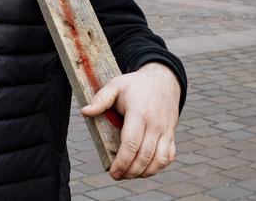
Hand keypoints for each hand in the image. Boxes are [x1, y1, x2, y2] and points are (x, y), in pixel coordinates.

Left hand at [81, 62, 180, 179]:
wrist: (163, 80)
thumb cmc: (135, 85)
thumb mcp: (116, 85)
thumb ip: (100, 99)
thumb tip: (84, 112)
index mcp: (139, 113)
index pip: (132, 143)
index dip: (122, 161)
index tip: (112, 171)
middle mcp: (155, 124)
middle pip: (144, 156)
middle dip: (130, 171)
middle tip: (117, 175)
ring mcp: (166, 131)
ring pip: (158, 160)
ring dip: (143, 172)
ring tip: (128, 174)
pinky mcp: (171, 135)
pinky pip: (168, 157)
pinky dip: (157, 168)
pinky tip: (144, 169)